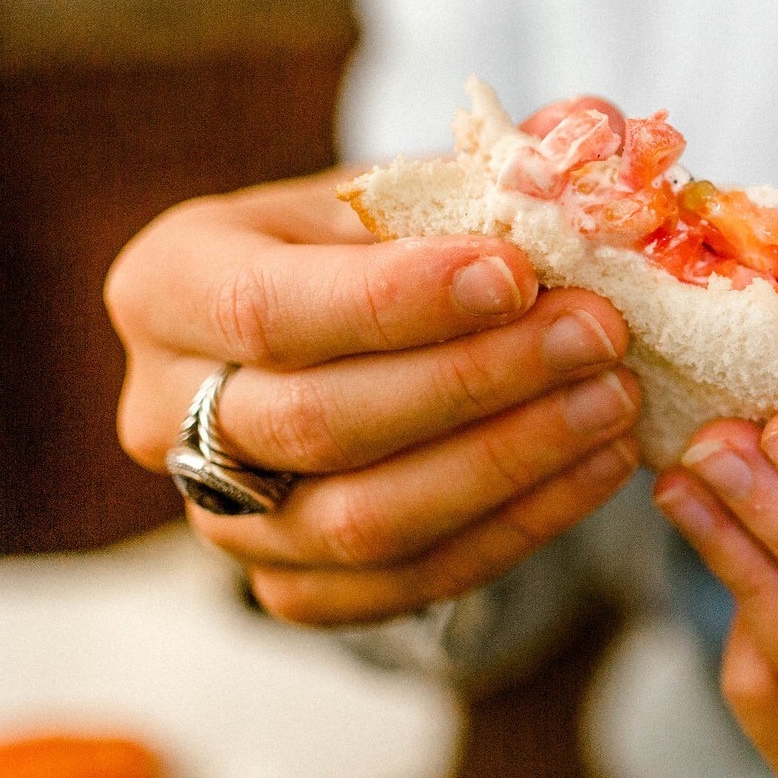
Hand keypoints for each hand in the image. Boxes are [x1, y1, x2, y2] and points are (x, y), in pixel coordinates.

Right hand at [109, 170, 639, 624]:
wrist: (352, 333)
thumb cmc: (373, 242)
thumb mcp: (396, 191)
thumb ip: (468, 193)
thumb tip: (567, 192)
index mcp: (169, 284)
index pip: (268, 308)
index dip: (396, 299)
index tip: (517, 274)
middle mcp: (163, 412)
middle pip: (318, 422)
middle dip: (476, 380)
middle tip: (598, 335)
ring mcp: (219, 515)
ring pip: (362, 522)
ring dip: (509, 462)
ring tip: (614, 401)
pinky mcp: (289, 586)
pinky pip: (406, 582)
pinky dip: (517, 528)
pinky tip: (600, 466)